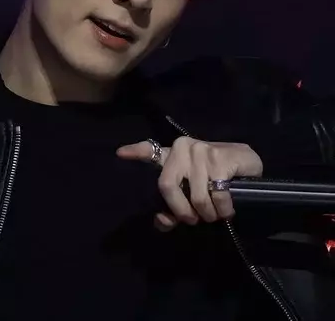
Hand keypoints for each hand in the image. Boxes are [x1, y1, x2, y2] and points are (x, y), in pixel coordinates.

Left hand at [117, 136, 262, 231]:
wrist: (248, 166)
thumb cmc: (216, 179)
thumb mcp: (192, 193)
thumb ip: (174, 208)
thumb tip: (161, 221)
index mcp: (172, 154)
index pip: (150, 150)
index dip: (135, 152)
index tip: (120, 153)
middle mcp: (183, 148)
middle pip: (167, 186)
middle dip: (181, 211)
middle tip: (194, 220)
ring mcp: (202, 151)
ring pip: (196, 197)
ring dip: (208, 214)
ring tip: (215, 214)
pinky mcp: (220, 158)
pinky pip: (217, 196)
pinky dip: (224, 210)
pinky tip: (228, 208)